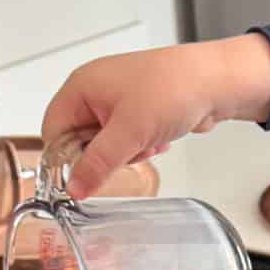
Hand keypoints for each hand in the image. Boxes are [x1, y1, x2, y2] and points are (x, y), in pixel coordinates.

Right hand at [42, 33, 269, 199]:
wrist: (217, 82)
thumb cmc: (172, 90)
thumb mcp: (129, 132)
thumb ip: (97, 163)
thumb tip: (73, 188)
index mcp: (81, 87)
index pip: (52, 130)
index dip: (64, 157)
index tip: (84, 176)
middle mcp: (95, 91)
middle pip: (79, 140)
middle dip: (104, 155)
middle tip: (127, 152)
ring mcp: (117, 100)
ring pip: (106, 144)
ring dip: (127, 152)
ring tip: (149, 142)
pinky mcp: (138, 111)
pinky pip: (127, 140)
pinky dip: (142, 145)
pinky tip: (160, 139)